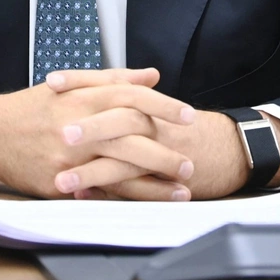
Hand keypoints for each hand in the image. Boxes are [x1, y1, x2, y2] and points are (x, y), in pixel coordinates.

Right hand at [0, 67, 196, 199]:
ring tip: (180, 190)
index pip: (132, 97)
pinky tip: (146, 204)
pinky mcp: (58, 183)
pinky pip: (98, 193)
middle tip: (190, 162)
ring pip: (118, 170)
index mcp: (82, 97)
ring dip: (153, 183)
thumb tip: (152, 76)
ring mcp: (68, 157)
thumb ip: (113, 80)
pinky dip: (125, 199)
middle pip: (130, 138)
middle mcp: (77, 126)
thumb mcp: (71, 85)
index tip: (189, 115)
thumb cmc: (33, 107)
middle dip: (164, 152)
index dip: (163, 106)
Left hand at [49, 70, 279, 198]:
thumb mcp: (153, 105)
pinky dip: (110, 193)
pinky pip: (133, 187)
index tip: (51, 82)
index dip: (79, 81)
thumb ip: (125, 91)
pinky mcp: (160, 178)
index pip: (107, 83)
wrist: (228, 148)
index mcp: (141, 100)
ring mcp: (155, 150)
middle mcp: (148, 121)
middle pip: (116, 117)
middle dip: (87, 124)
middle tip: (59, 132)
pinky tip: (86, 198)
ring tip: (61, 180)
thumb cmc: (183, 127)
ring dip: (90, 171)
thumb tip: (88, 84)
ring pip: (121, 158)